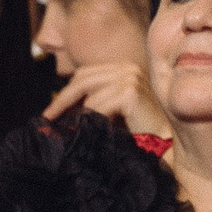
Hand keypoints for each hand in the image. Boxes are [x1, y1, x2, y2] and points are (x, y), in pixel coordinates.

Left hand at [43, 62, 171, 137]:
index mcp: (123, 68)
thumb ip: (93, 98)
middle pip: (82, 80)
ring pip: (89, 96)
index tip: (51, 110)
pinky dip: (94, 120)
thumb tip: (59, 105)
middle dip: (62, 100)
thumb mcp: (111, 108)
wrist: (163, 143)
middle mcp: (128, 68)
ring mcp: (130, 78)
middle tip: (49, 117)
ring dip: (82, 115)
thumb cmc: (137, 128)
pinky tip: (97, 130)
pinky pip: (97, 107)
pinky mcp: (130, 92)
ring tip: (79, 129)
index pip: (84, 74)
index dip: (66, 92)